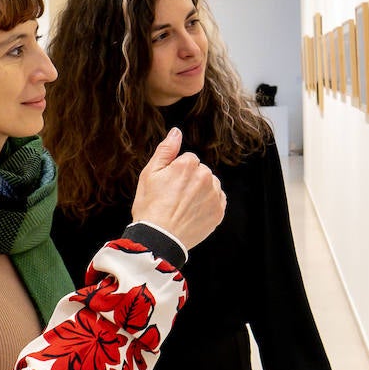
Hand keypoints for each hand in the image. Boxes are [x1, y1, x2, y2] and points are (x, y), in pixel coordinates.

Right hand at [130, 128, 225, 250]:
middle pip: (201, 171)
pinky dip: (208, 204)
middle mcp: (206, 176)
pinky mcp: (219, 211)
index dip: (176, 172)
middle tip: (174, 197)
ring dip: (201, 192)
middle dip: (190, 180)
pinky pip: (217, 200)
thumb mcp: (150, 173)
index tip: (168, 185)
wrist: (159, 237)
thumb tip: (176, 132)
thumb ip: (166, 149)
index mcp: (189, 164)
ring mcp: (214, 195)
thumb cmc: (150, 207)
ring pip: (210, 185)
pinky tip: (193, 212)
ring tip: (183, 206)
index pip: (188, 159)